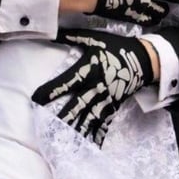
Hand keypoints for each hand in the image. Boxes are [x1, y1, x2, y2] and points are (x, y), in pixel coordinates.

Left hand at [31, 29, 153, 145]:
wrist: (143, 60)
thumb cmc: (116, 47)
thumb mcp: (94, 38)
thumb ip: (72, 37)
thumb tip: (51, 32)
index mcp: (89, 69)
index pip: (66, 81)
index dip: (51, 90)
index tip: (35, 98)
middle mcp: (96, 87)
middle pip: (76, 104)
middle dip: (62, 116)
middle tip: (45, 127)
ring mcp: (106, 99)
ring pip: (88, 117)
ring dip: (76, 129)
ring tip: (63, 141)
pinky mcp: (113, 106)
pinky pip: (103, 122)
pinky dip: (96, 135)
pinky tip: (89, 145)